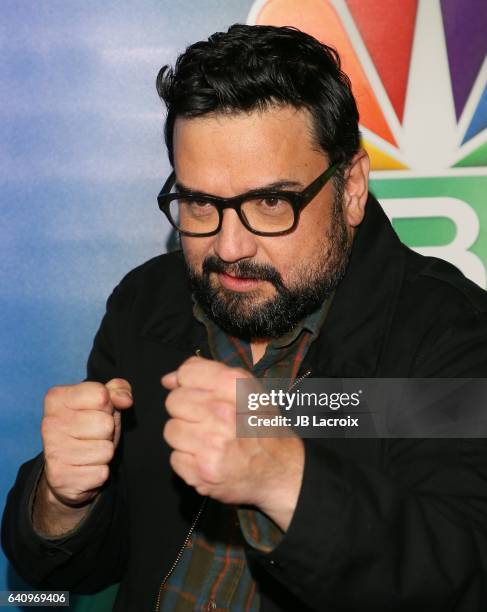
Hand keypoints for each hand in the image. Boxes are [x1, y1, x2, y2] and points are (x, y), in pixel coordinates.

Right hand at [40, 379, 132, 507]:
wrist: (66, 471)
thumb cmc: (88, 430)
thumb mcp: (103, 404)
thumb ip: (117, 391)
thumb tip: (126, 400)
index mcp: (56, 398)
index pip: (101, 395)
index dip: (108, 406)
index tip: (95, 412)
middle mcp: (50, 423)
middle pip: (106, 423)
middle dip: (108, 431)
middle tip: (93, 435)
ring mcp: (54, 451)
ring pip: (106, 449)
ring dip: (104, 452)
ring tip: (90, 451)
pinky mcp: (61, 477)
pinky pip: (102, 472)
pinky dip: (99, 471)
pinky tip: (85, 467)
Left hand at [162, 357, 303, 530]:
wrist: (281, 469)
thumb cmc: (261, 426)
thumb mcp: (245, 389)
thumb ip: (206, 375)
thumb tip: (168, 379)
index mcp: (234, 386)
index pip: (187, 373)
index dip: (189, 384)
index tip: (200, 394)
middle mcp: (222, 412)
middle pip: (174, 401)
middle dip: (186, 411)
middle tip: (206, 421)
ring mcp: (211, 443)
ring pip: (171, 430)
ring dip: (185, 437)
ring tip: (207, 441)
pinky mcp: (201, 471)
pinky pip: (175, 458)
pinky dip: (188, 461)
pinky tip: (207, 458)